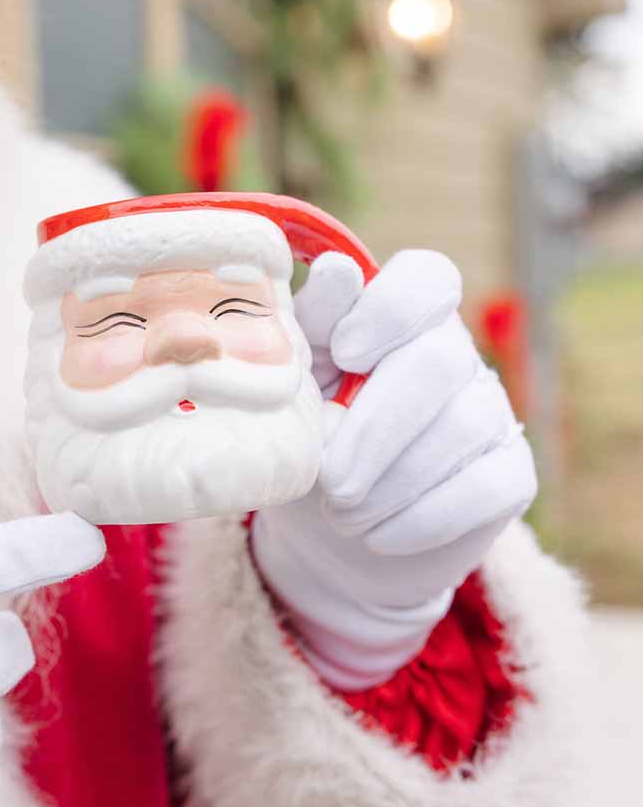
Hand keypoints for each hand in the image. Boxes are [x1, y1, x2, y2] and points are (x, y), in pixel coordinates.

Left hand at [252, 251, 535, 689]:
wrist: (332, 535)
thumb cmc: (308, 439)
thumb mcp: (295, 386)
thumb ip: (308, 330)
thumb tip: (338, 271)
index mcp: (399, 320)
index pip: (427, 277)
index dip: (390, 309)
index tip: (344, 354)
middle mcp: (454, 354)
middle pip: (437, 361)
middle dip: (374, 429)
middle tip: (331, 482)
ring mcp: (490, 412)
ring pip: (461, 428)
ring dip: (389, 483)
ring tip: (342, 514)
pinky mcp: (511, 473)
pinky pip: (486, 486)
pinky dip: (422, 517)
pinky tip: (379, 535)